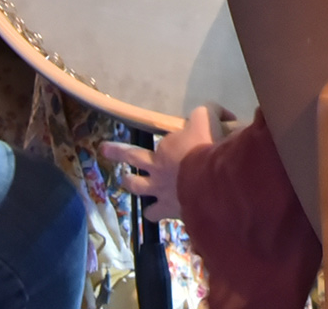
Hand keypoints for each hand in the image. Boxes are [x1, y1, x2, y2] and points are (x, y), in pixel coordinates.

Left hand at [99, 106, 233, 223]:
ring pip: (137, 188)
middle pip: (133, 158)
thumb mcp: (209, 119)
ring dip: (131, 184)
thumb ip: (211, 112)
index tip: (188, 136)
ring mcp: (159, 191)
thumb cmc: (207, 148)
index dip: (175, 139)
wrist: (211, 182)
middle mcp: (157, 168)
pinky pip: (154, 214)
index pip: (164, 140)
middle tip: (104, 149)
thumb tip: (223, 115)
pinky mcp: (167, 210)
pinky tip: (153, 214)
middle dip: (118, 152)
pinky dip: (154, 213)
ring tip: (126, 182)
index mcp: (166, 147)